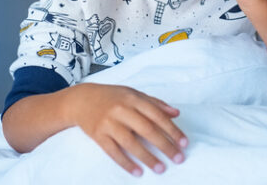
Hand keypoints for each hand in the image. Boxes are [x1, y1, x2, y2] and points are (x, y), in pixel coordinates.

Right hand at [69, 83, 186, 175]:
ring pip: (131, 143)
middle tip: (178, 158)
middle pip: (147, 129)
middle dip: (164, 145)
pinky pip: (113, 152)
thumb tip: (175, 113)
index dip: (172, 130)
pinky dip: (126, 163)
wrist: (82, 100)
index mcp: (133, 98)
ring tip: (161, 168)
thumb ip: (155, 103)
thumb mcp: (133, 94)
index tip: (184, 143)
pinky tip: (138, 172)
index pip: (157, 115)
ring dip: (147, 157)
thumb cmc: (112, 97)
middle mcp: (121, 110)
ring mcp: (109, 123)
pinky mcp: (98, 135)